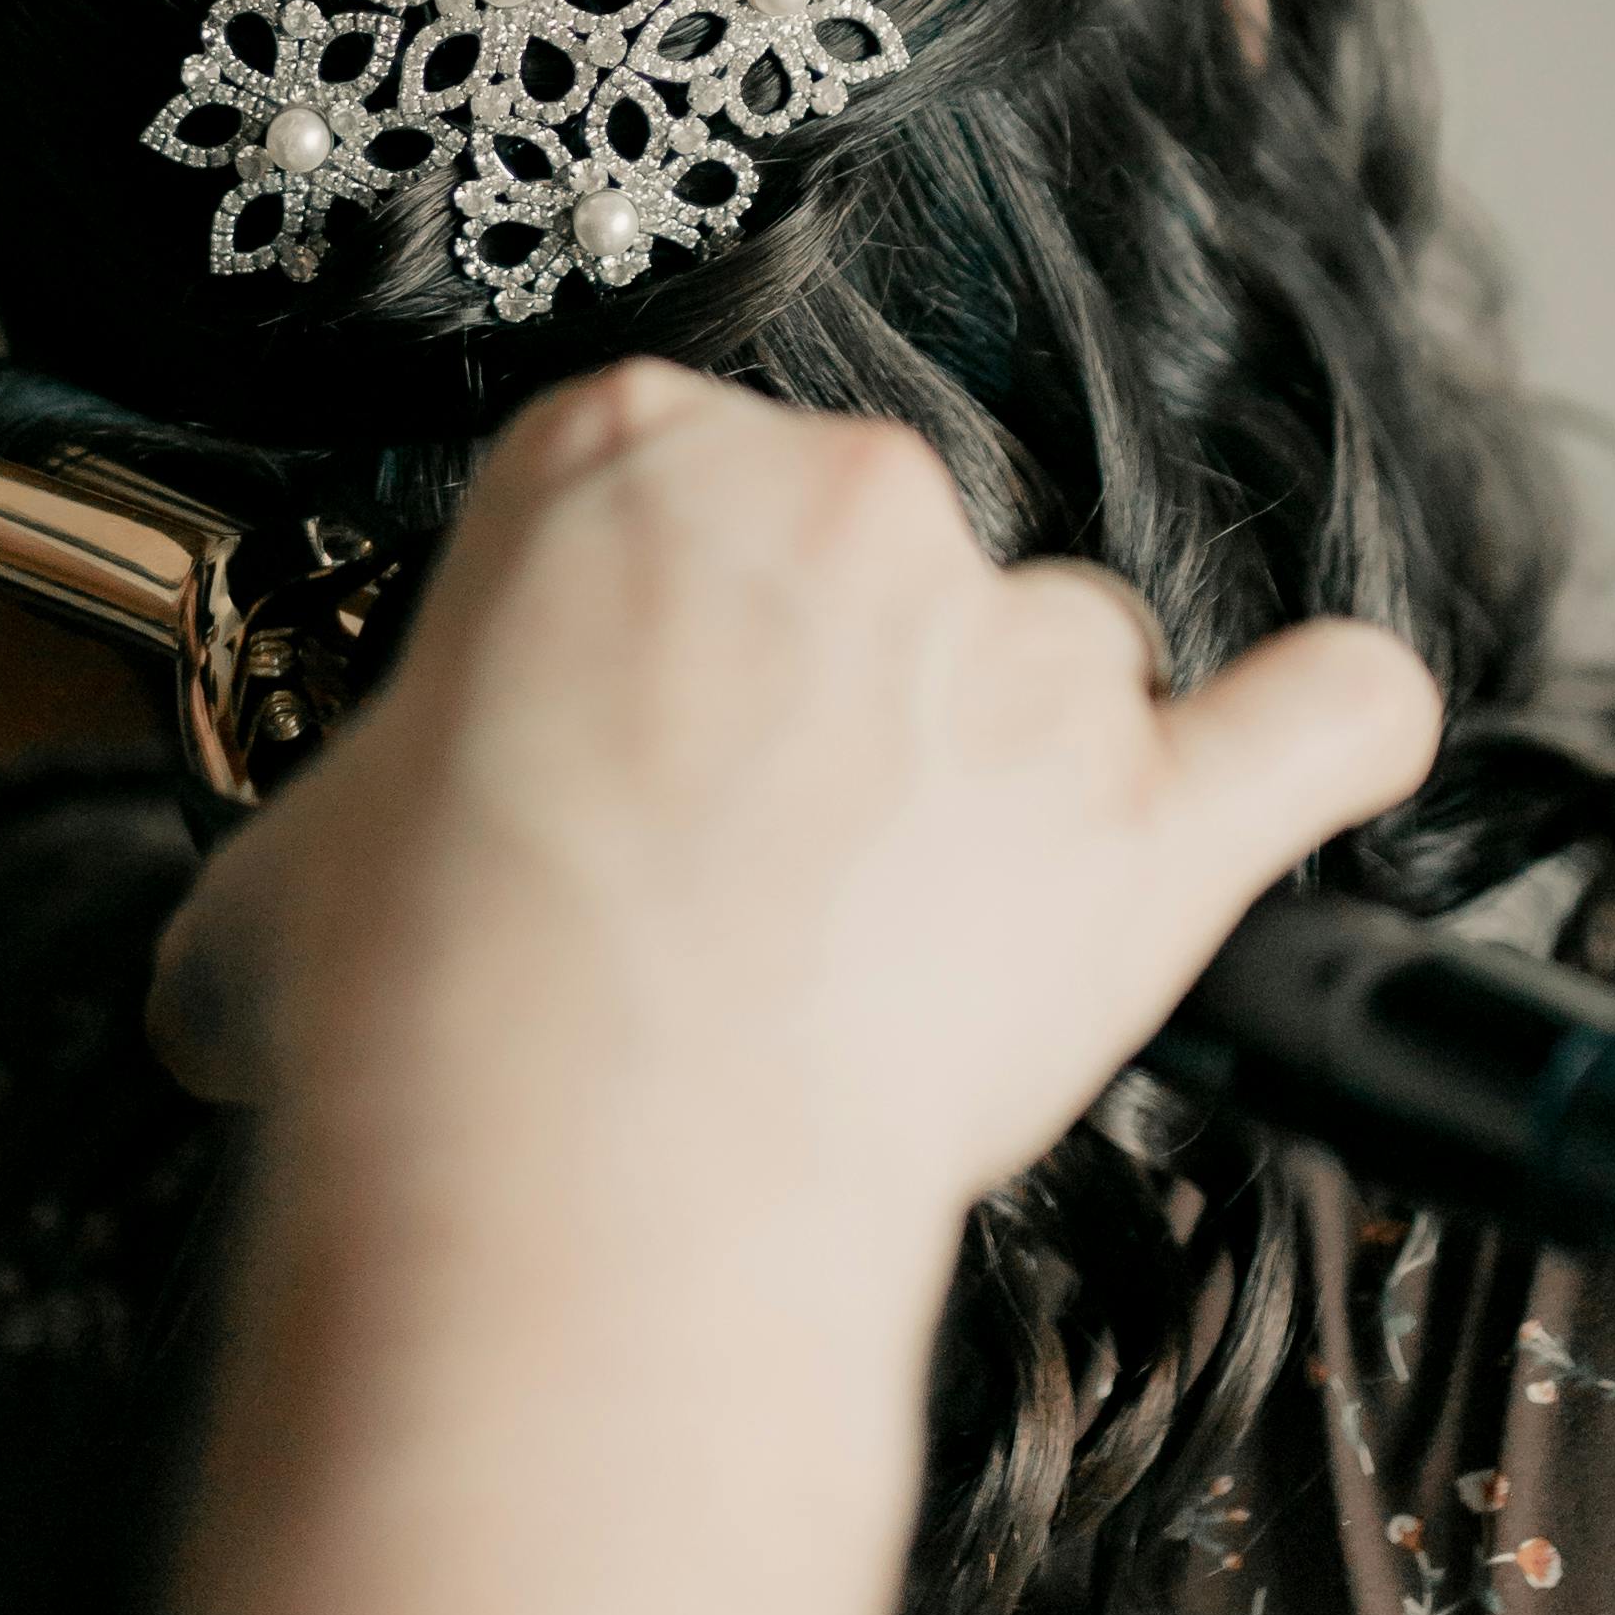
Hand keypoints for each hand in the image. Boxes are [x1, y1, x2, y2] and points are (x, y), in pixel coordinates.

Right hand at [154, 365, 1434, 1275]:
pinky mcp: (1151, 818)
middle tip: (731, 871)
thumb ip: (347, 832)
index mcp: (624, 459)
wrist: (575, 1155)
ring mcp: (1018, 653)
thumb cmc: (423, 1002)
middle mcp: (845, 507)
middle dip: (820, 701)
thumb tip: (288, 930)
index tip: (606, 748)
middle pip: (874, 556)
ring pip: (1057, 657)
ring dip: (1002, 768)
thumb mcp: (285, 863)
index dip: (634, 637)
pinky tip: (1326, 738)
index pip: (659, 486)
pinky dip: (1329, 731)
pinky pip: (1313, 717)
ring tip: (902, 931)